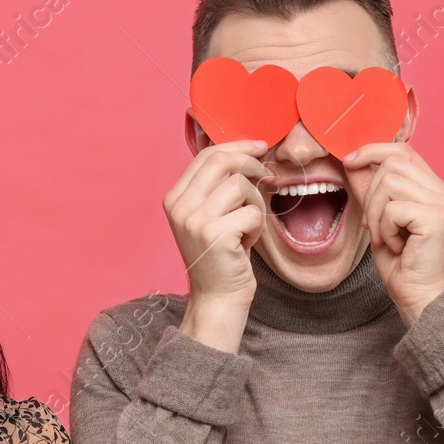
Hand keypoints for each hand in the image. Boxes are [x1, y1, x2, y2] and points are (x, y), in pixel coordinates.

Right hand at [164, 140, 271, 350]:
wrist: (217, 297)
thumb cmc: (222, 256)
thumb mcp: (212, 216)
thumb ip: (218, 186)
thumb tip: (249, 151)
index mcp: (175, 198)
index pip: (206, 155)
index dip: (237, 146)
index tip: (260, 147)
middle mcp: (180, 207)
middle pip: (222, 161)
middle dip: (252, 165)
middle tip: (268, 177)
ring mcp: (195, 220)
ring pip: (241, 185)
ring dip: (256, 203)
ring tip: (250, 224)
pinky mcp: (215, 235)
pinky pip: (252, 212)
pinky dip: (258, 226)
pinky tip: (247, 242)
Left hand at [341, 141, 443, 323]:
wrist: (418, 296)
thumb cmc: (400, 262)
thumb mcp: (378, 219)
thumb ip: (369, 189)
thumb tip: (351, 161)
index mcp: (434, 188)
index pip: (404, 150)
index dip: (373, 150)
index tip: (349, 161)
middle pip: (392, 163)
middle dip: (370, 193)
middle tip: (373, 225)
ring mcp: (443, 203)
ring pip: (388, 181)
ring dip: (375, 213)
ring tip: (385, 237)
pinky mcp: (436, 218)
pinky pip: (392, 208)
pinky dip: (383, 229)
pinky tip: (395, 246)